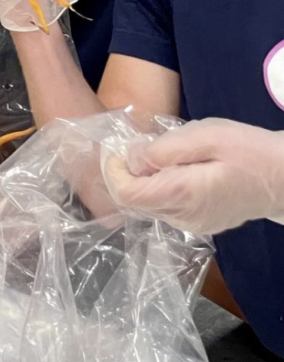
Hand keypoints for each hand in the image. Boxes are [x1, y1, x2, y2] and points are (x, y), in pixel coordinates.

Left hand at [104, 118, 283, 234]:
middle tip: (144, 145)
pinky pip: (166, 206)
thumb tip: (130, 159)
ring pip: (148, 203)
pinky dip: (161, 186)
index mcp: (182, 196)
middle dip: (127, 172)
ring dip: (145, 179)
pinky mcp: (200, 223)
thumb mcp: (205, 136)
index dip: (113, 170)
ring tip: (166, 154)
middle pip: (134, 200)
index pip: (125, 194)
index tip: (120, 148)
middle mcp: (182, 218)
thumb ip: (163, 150)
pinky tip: (179, 169)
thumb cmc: (249, 151)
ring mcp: (192, 225)